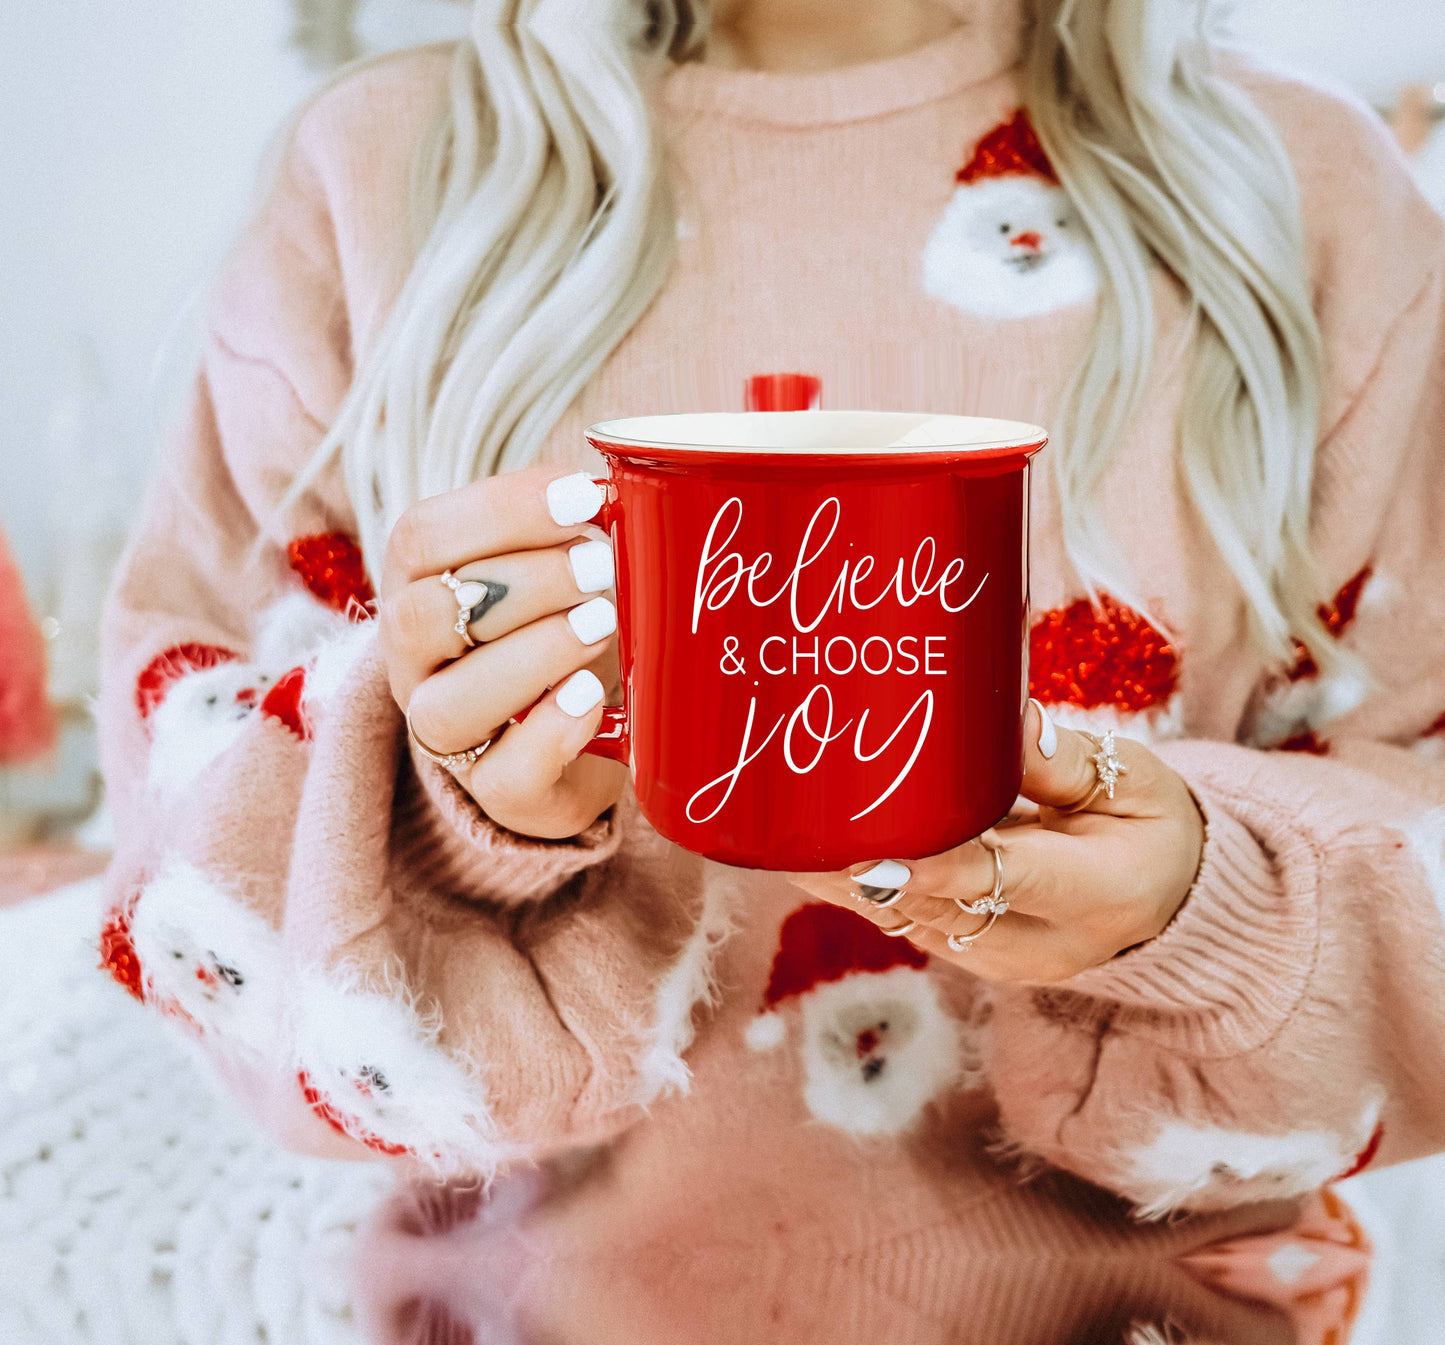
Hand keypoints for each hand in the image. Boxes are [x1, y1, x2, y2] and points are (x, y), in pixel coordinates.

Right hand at [378, 467, 625, 839]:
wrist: (582, 728)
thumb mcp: (559, 568)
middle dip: (523, 581)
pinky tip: (593, 696)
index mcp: (419, 586)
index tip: (583, 497)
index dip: (500, 511)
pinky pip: (505, 777)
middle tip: (602, 564)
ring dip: (533, 655)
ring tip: (603, 625)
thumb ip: (570, 532)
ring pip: (448, 707)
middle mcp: (415, 662)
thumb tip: (618, 490)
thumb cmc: (565, 623)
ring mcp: (447, 734)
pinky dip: (552, 733)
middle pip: (424, 616)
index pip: (421, 537)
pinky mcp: (497, 792)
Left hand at [786, 702, 1205, 981]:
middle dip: (860, 868)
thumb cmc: (1151, 825)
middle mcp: (1042, 944)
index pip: (1004, 880)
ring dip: (842, 879)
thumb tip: (1002, 724)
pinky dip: (856, 884)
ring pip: (906, 918)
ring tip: (779, 833)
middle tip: (796, 824)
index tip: (873, 848)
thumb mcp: (1137, 781)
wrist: (1167, 900)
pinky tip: (806, 847)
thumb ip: (1065, 760)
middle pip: (935, 905)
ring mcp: (998, 958)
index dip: (933, 867)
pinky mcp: (967, 952)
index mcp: (1100, 894)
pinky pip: (903, 918)